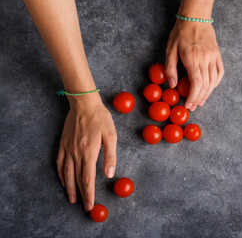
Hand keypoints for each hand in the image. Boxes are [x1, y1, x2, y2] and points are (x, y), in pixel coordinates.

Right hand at [56, 93, 116, 210]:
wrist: (84, 103)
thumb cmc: (100, 119)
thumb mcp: (111, 136)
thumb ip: (110, 156)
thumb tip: (109, 174)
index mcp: (89, 153)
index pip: (88, 179)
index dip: (89, 193)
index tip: (90, 205)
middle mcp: (76, 153)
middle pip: (77, 179)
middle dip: (81, 195)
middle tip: (84, 207)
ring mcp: (67, 149)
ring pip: (67, 173)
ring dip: (69, 188)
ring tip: (71, 199)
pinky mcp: (63, 144)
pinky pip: (60, 162)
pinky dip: (61, 174)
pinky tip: (63, 180)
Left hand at [165, 20, 224, 110]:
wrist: (195, 17)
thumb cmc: (180, 33)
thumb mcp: (170, 49)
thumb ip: (171, 68)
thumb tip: (173, 85)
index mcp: (192, 58)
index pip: (196, 83)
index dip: (193, 96)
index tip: (188, 105)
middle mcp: (205, 59)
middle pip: (205, 85)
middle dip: (199, 98)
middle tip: (193, 106)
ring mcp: (213, 57)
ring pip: (214, 81)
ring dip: (208, 93)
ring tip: (201, 101)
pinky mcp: (218, 54)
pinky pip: (220, 72)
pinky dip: (216, 83)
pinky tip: (210, 89)